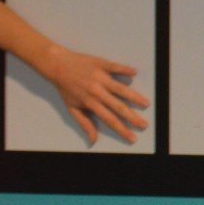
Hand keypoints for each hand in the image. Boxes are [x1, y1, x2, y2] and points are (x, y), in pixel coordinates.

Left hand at [35, 47, 151, 143]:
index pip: (110, 119)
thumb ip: (84, 123)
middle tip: (144, 124)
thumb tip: (93, 140)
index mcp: (90, 103)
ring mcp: (99, 77)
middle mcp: (96, 91)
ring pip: (120, 88)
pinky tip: (134, 73)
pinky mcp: (101, 64)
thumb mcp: (72, 107)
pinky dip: (124, 70)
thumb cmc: (65, 87)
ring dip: (134, 96)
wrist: (57, 65)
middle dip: (133, 117)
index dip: (122, 130)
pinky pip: (115, 67)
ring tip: (146, 103)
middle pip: (118, 106)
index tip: (133, 137)